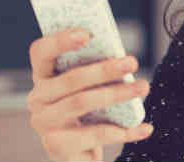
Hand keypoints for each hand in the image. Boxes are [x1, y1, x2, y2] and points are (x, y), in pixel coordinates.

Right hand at [27, 28, 152, 161]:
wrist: (78, 153)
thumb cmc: (87, 111)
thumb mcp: (88, 87)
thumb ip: (96, 69)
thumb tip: (123, 57)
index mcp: (45, 76)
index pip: (42, 52)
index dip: (60, 40)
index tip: (88, 33)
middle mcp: (39, 99)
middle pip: (71, 79)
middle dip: (105, 69)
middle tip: (132, 62)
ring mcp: (45, 124)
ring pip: (82, 102)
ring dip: (117, 94)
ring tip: (142, 87)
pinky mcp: (58, 146)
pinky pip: (97, 135)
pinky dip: (125, 131)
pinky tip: (145, 127)